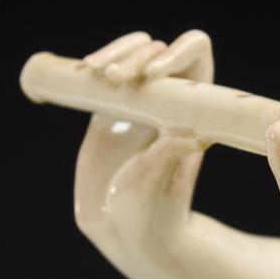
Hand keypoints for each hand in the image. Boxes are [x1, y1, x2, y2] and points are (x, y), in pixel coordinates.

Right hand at [74, 29, 213, 250]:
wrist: (126, 229)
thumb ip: (171, 154)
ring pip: (129, 55)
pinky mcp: (107, 108)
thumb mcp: (161, 180)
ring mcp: (136, 101)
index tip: (153, 75)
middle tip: (114, 77)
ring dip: (113, 53)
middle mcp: (168, 98)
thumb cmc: (153, 208)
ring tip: (96, 71)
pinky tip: (83, 71)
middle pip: (156, 50)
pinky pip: (100, 74)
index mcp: (194, 107)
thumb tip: (196, 133)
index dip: (177, 53)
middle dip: (133, 53)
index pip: (196, 56)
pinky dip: (89, 66)